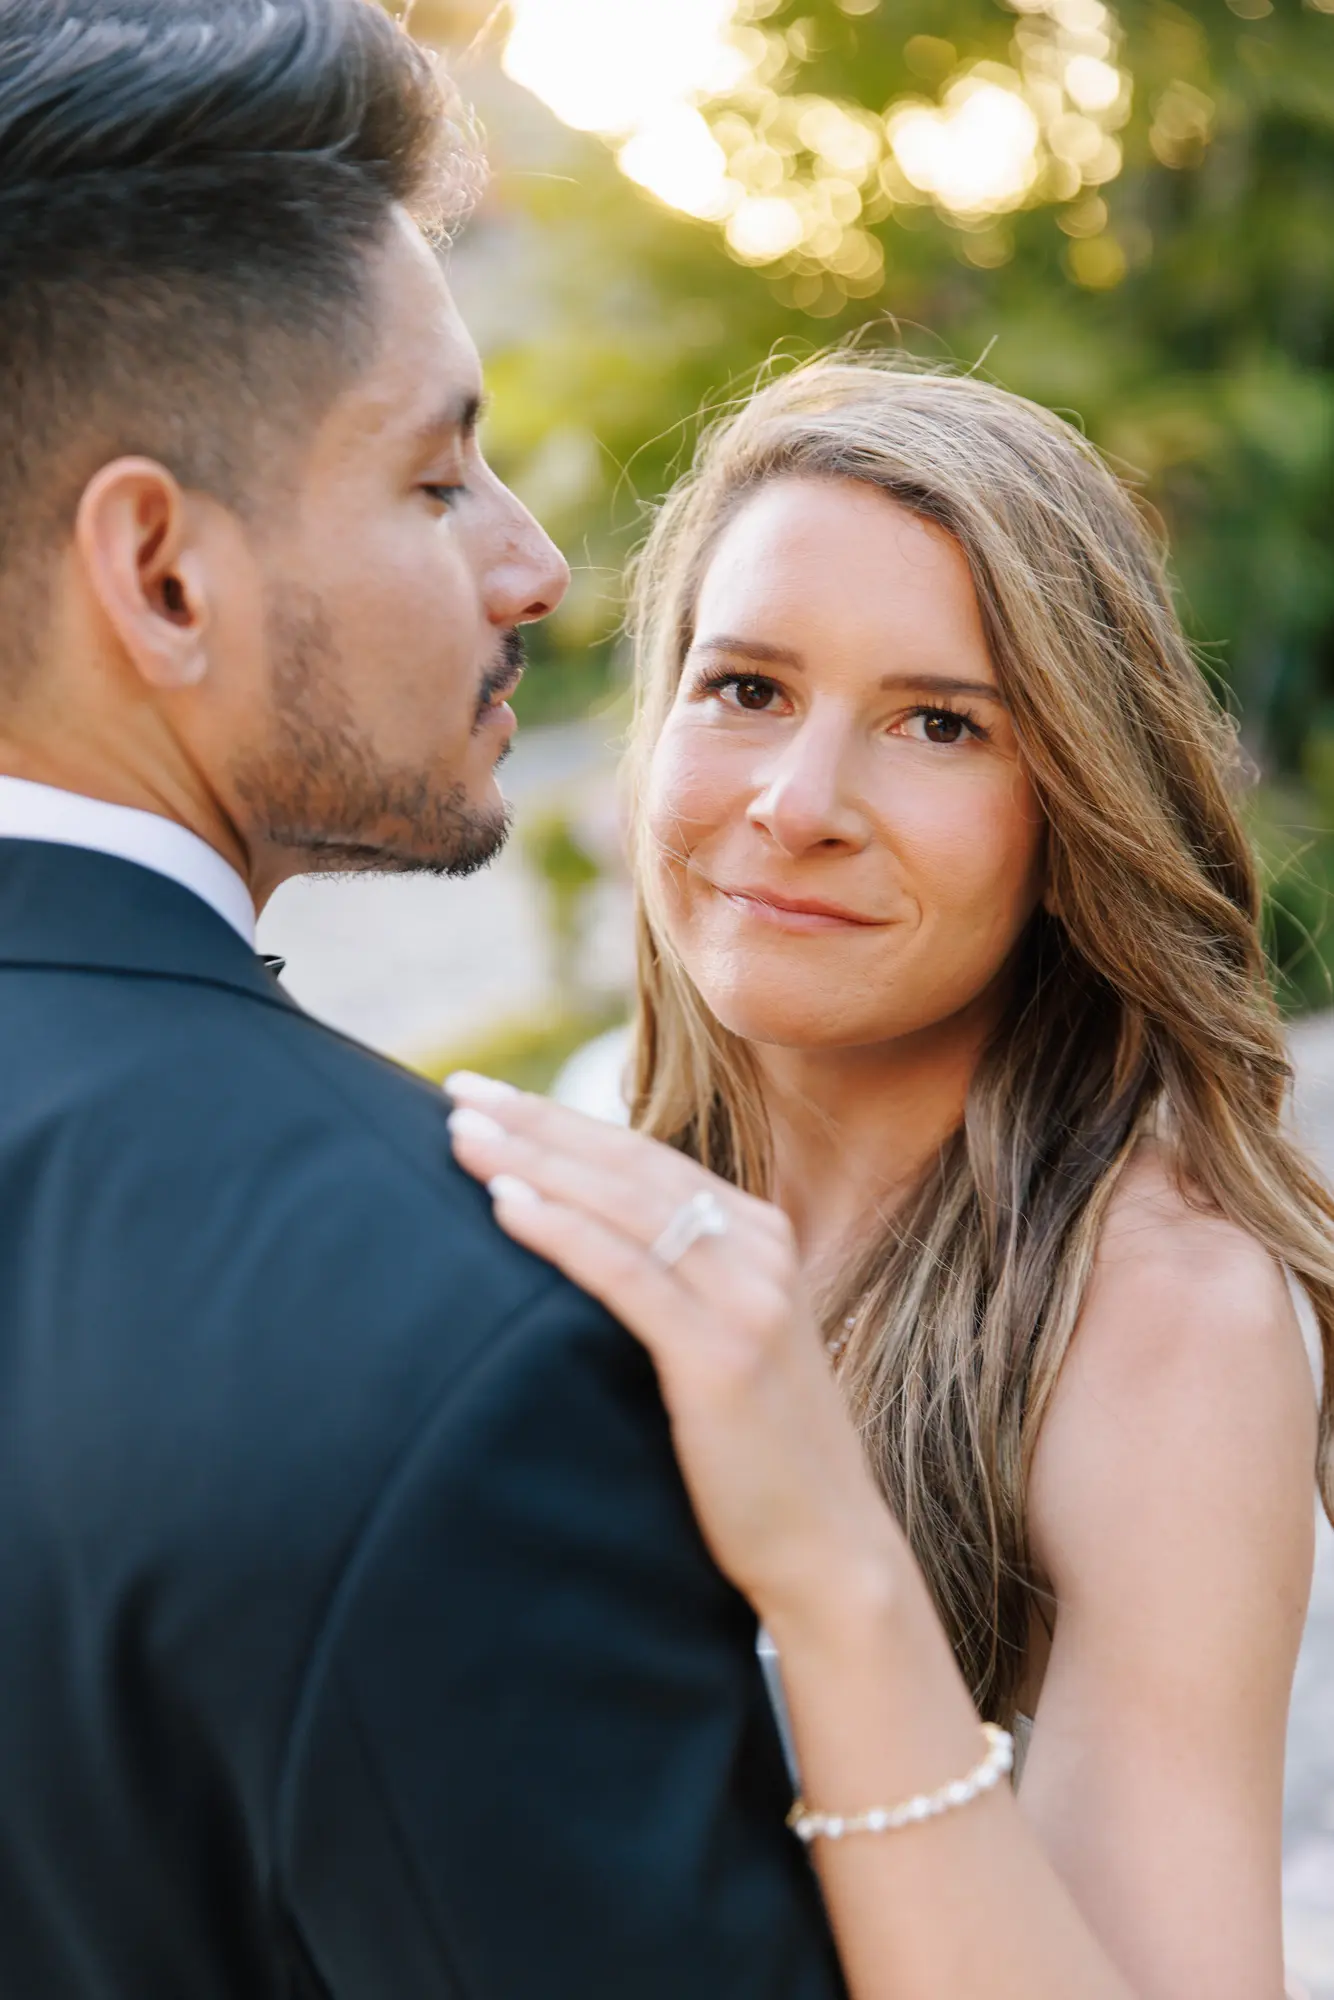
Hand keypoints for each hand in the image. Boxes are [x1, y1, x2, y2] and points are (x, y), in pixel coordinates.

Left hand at [446, 1073, 902, 1635]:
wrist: (828, 1553)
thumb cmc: (756, 1460)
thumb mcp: (722, 1345)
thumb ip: (673, 1287)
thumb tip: (573, 1248)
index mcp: (758, 1237)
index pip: (642, 1158)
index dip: (561, 1121)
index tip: (487, 1096)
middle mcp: (758, 1250)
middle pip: (626, 1165)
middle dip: (535, 1123)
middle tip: (457, 1093)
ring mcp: (746, 1298)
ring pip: (621, 1206)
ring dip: (534, 1163)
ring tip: (462, 1135)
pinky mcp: (723, 1355)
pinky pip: (626, 1275)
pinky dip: (561, 1232)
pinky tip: (505, 1206)